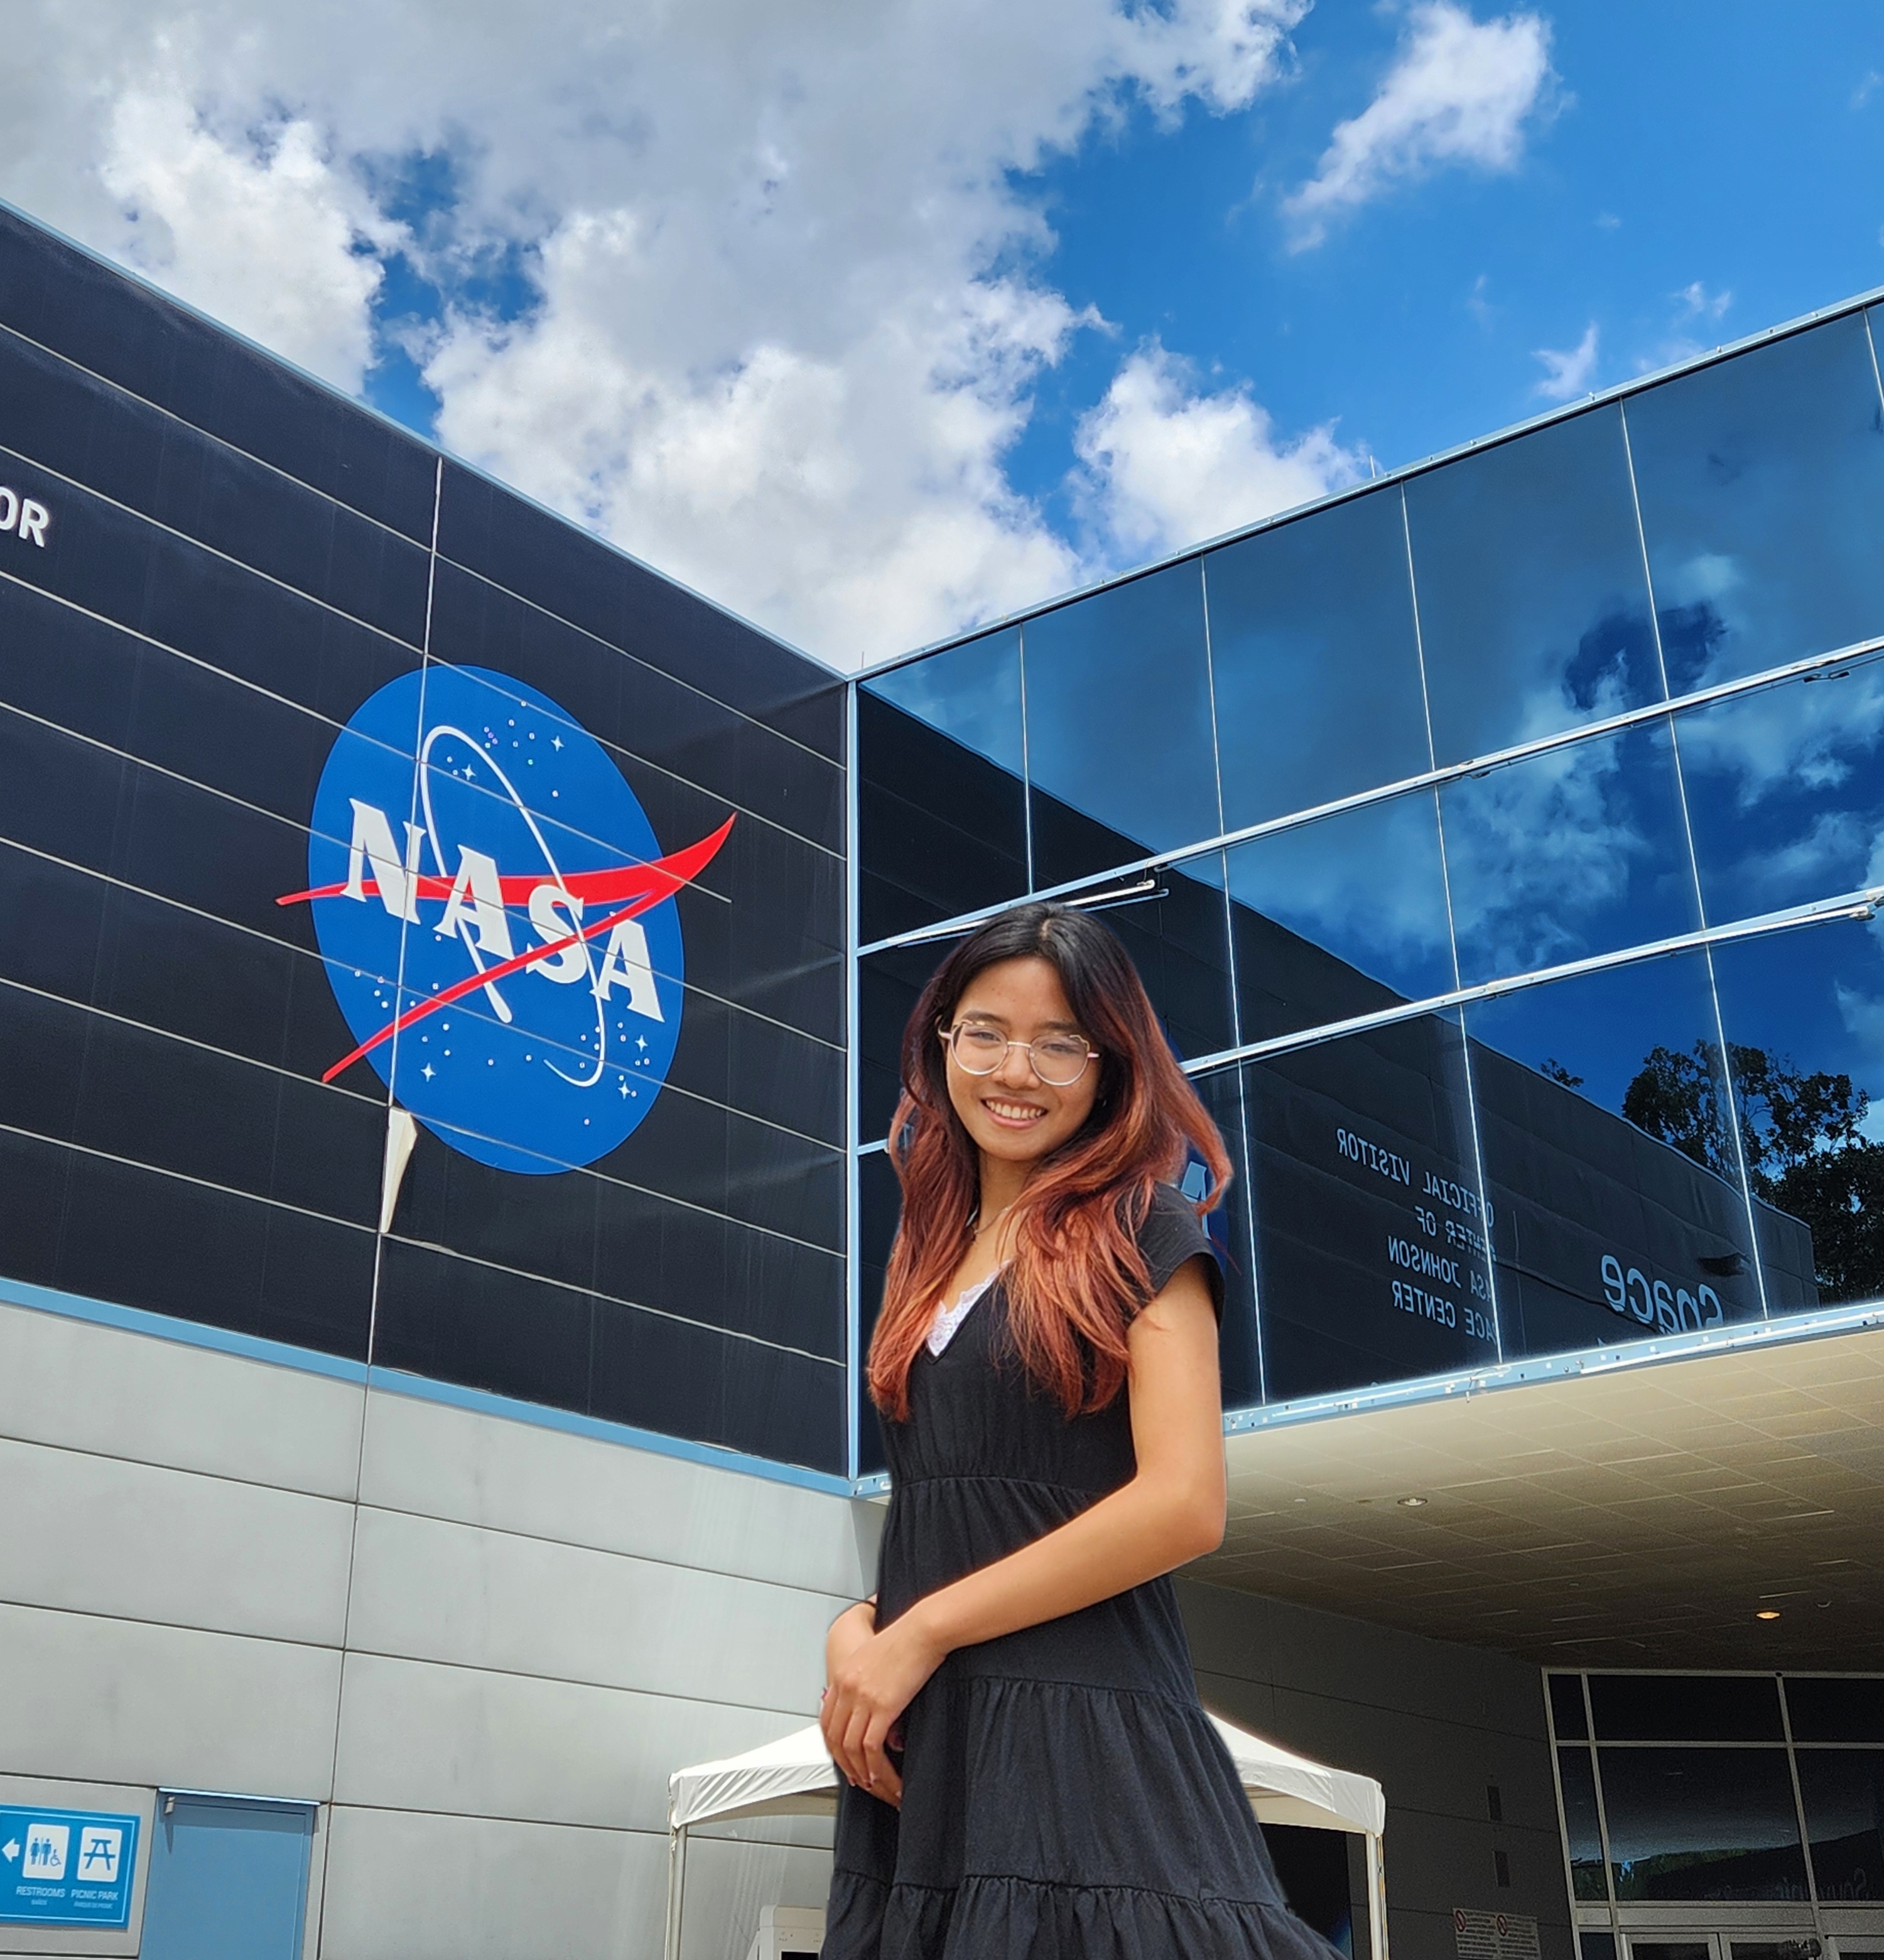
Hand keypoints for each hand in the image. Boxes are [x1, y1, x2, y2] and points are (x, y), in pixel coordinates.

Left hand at [819, 1610, 944, 1808]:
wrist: (923, 1629)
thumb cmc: (907, 1639)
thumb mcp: (876, 1658)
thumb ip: (868, 1682)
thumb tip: (875, 1710)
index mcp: (843, 1674)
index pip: (827, 1721)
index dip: (834, 1747)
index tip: (846, 1762)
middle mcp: (847, 1687)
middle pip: (836, 1739)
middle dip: (848, 1768)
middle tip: (863, 1782)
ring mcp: (862, 1697)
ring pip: (853, 1750)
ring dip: (867, 1775)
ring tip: (882, 1787)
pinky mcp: (882, 1706)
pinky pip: (872, 1748)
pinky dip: (878, 1768)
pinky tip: (890, 1777)